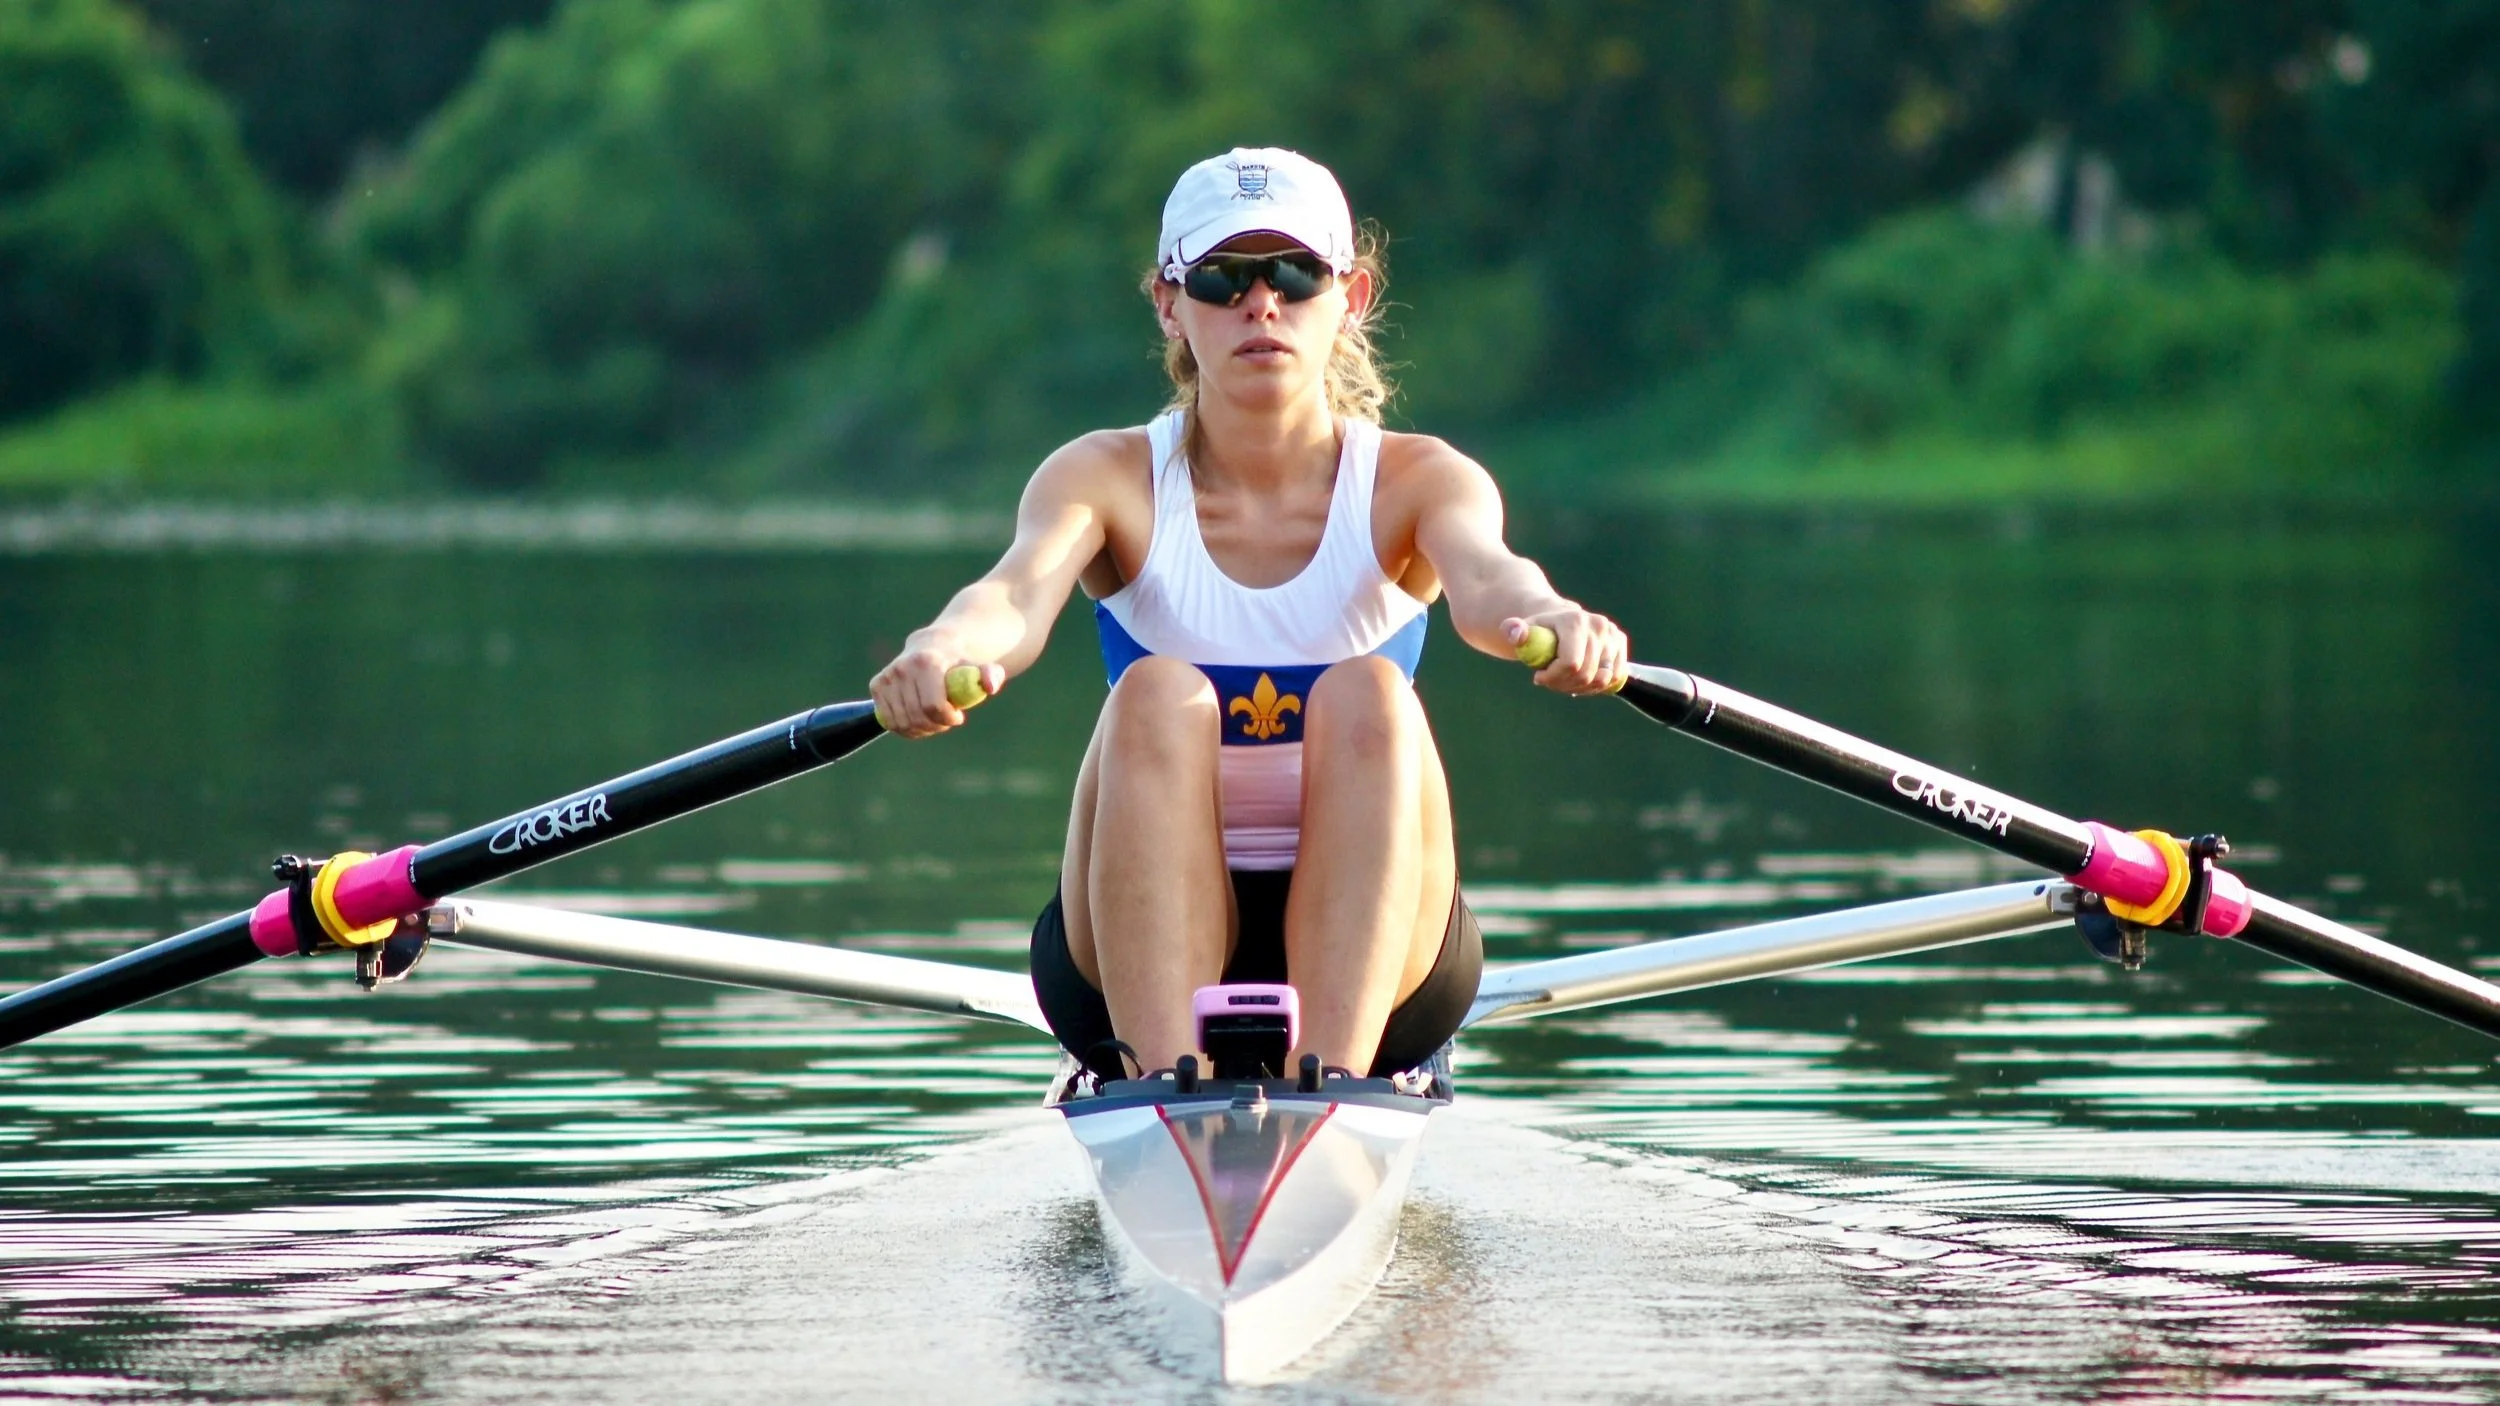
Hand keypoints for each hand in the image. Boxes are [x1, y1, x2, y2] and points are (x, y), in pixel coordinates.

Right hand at [870, 642, 1001, 737]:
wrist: (934, 646)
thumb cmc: (960, 662)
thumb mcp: (980, 667)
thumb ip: (990, 674)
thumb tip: (991, 685)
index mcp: (927, 662)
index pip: (933, 706)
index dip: (948, 718)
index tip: (959, 716)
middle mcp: (902, 667)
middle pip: (917, 717)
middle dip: (936, 725)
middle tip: (948, 719)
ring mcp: (887, 676)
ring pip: (902, 723)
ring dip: (921, 729)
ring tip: (934, 719)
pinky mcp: (877, 685)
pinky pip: (889, 721)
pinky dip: (905, 728)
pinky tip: (918, 719)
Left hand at [1504, 611, 1627, 694]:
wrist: (1558, 619)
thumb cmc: (1539, 630)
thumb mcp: (1522, 630)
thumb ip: (1513, 630)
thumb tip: (1516, 633)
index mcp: (1575, 621)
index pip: (1571, 664)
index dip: (1554, 677)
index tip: (1538, 677)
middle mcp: (1599, 626)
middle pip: (1585, 675)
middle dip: (1563, 684)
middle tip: (1549, 681)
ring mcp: (1613, 635)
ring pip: (1601, 680)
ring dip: (1579, 688)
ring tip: (1563, 679)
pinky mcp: (1621, 645)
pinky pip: (1614, 679)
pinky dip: (1596, 686)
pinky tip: (1580, 679)